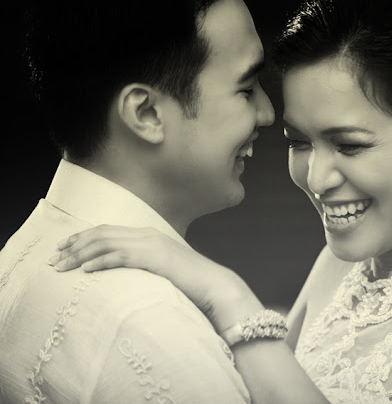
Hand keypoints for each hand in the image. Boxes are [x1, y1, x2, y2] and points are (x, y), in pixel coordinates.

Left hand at [50, 225, 262, 330]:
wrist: (214, 285)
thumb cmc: (190, 282)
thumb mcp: (163, 269)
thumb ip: (145, 264)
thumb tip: (125, 272)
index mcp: (148, 235)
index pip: (108, 231)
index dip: (82, 237)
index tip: (64, 248)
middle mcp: (147, 234)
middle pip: (101, 234)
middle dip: (74, 245)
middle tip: (54, 258)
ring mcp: (151, 244)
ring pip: (106, 243)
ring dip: (80, 254)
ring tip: (62, 266)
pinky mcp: (154, 257)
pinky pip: (120, 256)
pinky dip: (100, 262)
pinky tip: (85, 270)